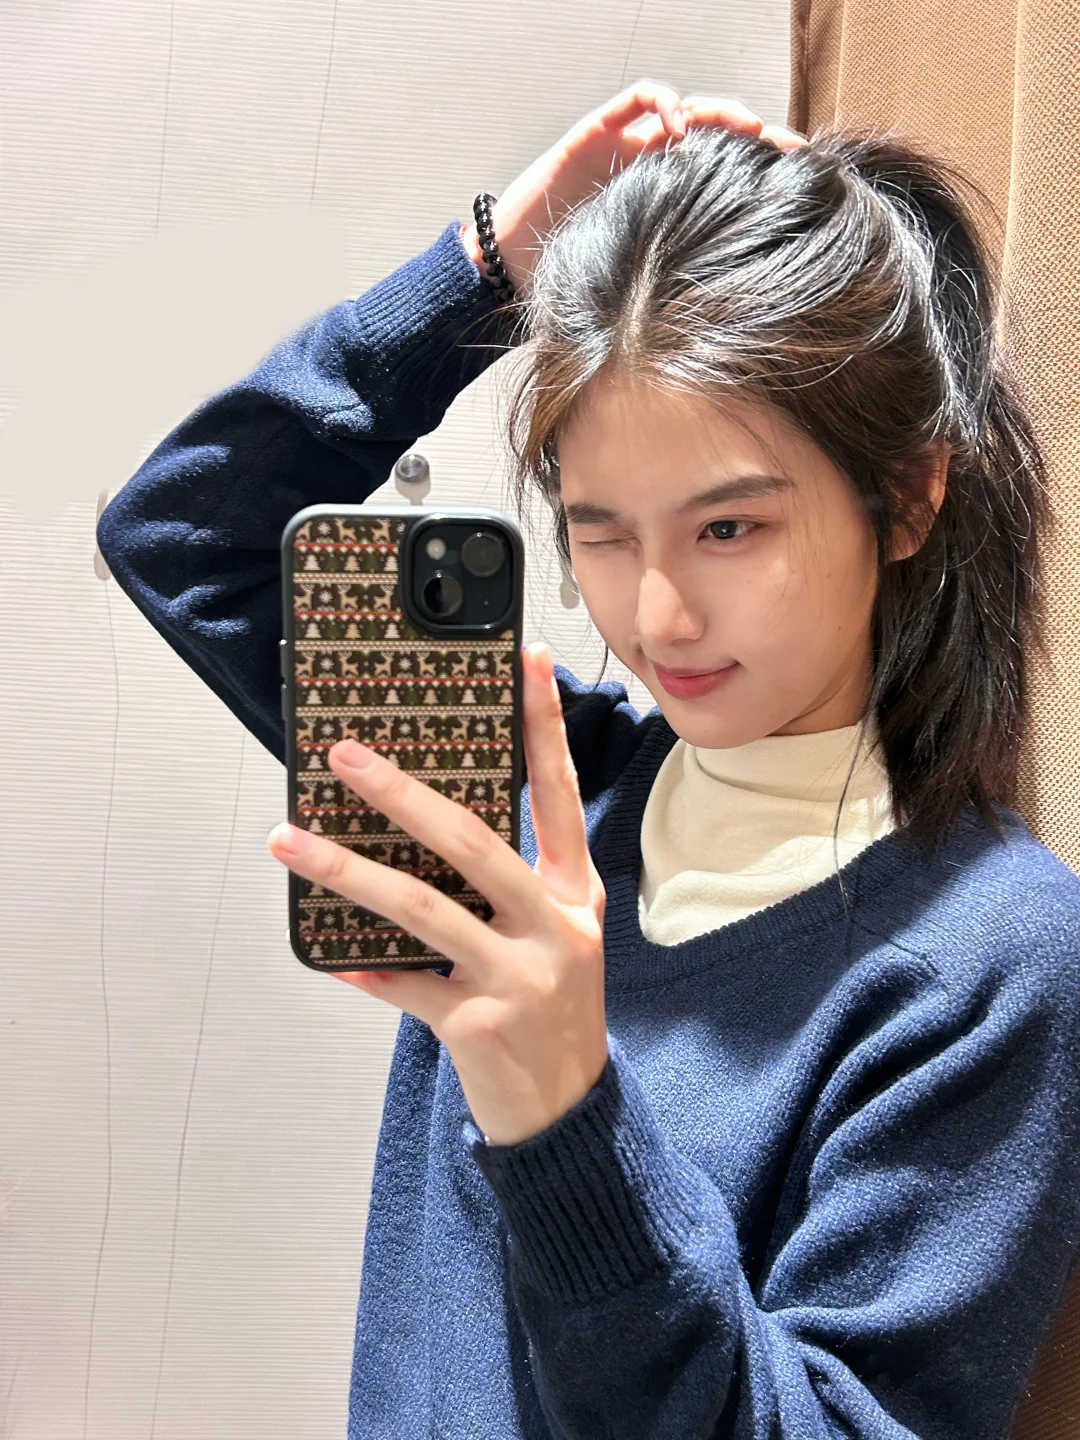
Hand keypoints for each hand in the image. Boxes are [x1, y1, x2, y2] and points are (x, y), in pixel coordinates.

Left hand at [266, 641, 608, 1147]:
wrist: (569, 1112)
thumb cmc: (552, 1008)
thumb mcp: (555, 936)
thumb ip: (512, 883)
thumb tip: (423, 825)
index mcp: (575, 893)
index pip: (559, 792)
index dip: (543, 726)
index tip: (526, 662)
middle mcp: (554, 927)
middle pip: (472, 843)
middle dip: (403, 794)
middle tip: (346, 755)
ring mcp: (520, 977)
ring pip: (422, 909)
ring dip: (346, 871)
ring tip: (288, 842)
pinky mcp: (481, 1026)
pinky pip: (406, 986)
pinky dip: (366, 969)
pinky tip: (331, 959)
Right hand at [461, 79, 806, 297]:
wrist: (509, 269)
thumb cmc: (572, 283)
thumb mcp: (641, 287)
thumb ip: (681, 286)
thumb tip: (742, 323)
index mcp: (670, 199)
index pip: (727, 170)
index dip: (766, 168)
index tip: (806, 178)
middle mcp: (653, 165)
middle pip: (718, 132)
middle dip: (758, 133)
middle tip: (792, 149)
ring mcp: (626, 145)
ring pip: (687, 107)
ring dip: (721, 113)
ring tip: (747, 130)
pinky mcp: (596, 132)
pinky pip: (638, 98)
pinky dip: (664, 102)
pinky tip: (680, 128)